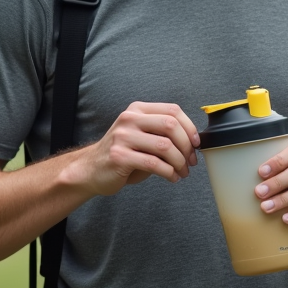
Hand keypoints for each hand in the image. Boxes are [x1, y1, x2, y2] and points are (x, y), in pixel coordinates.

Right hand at [71, 102, 199, 196]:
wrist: (91, 169)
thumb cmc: (123, 154)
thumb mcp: (142, 135)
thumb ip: (162, 133)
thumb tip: (193, 141)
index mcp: (138, 110)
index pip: (172, 110)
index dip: (190, 127)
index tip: (196, 143)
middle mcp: (129, 119)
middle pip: (171, 125)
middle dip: (187, 146)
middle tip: (191, 161)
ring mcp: (123, 137)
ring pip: (164, 146)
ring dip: (179, 162)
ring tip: (182, 171)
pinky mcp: (119, 156)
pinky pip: (154, 164)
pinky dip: (169, 173)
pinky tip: (171, 177)